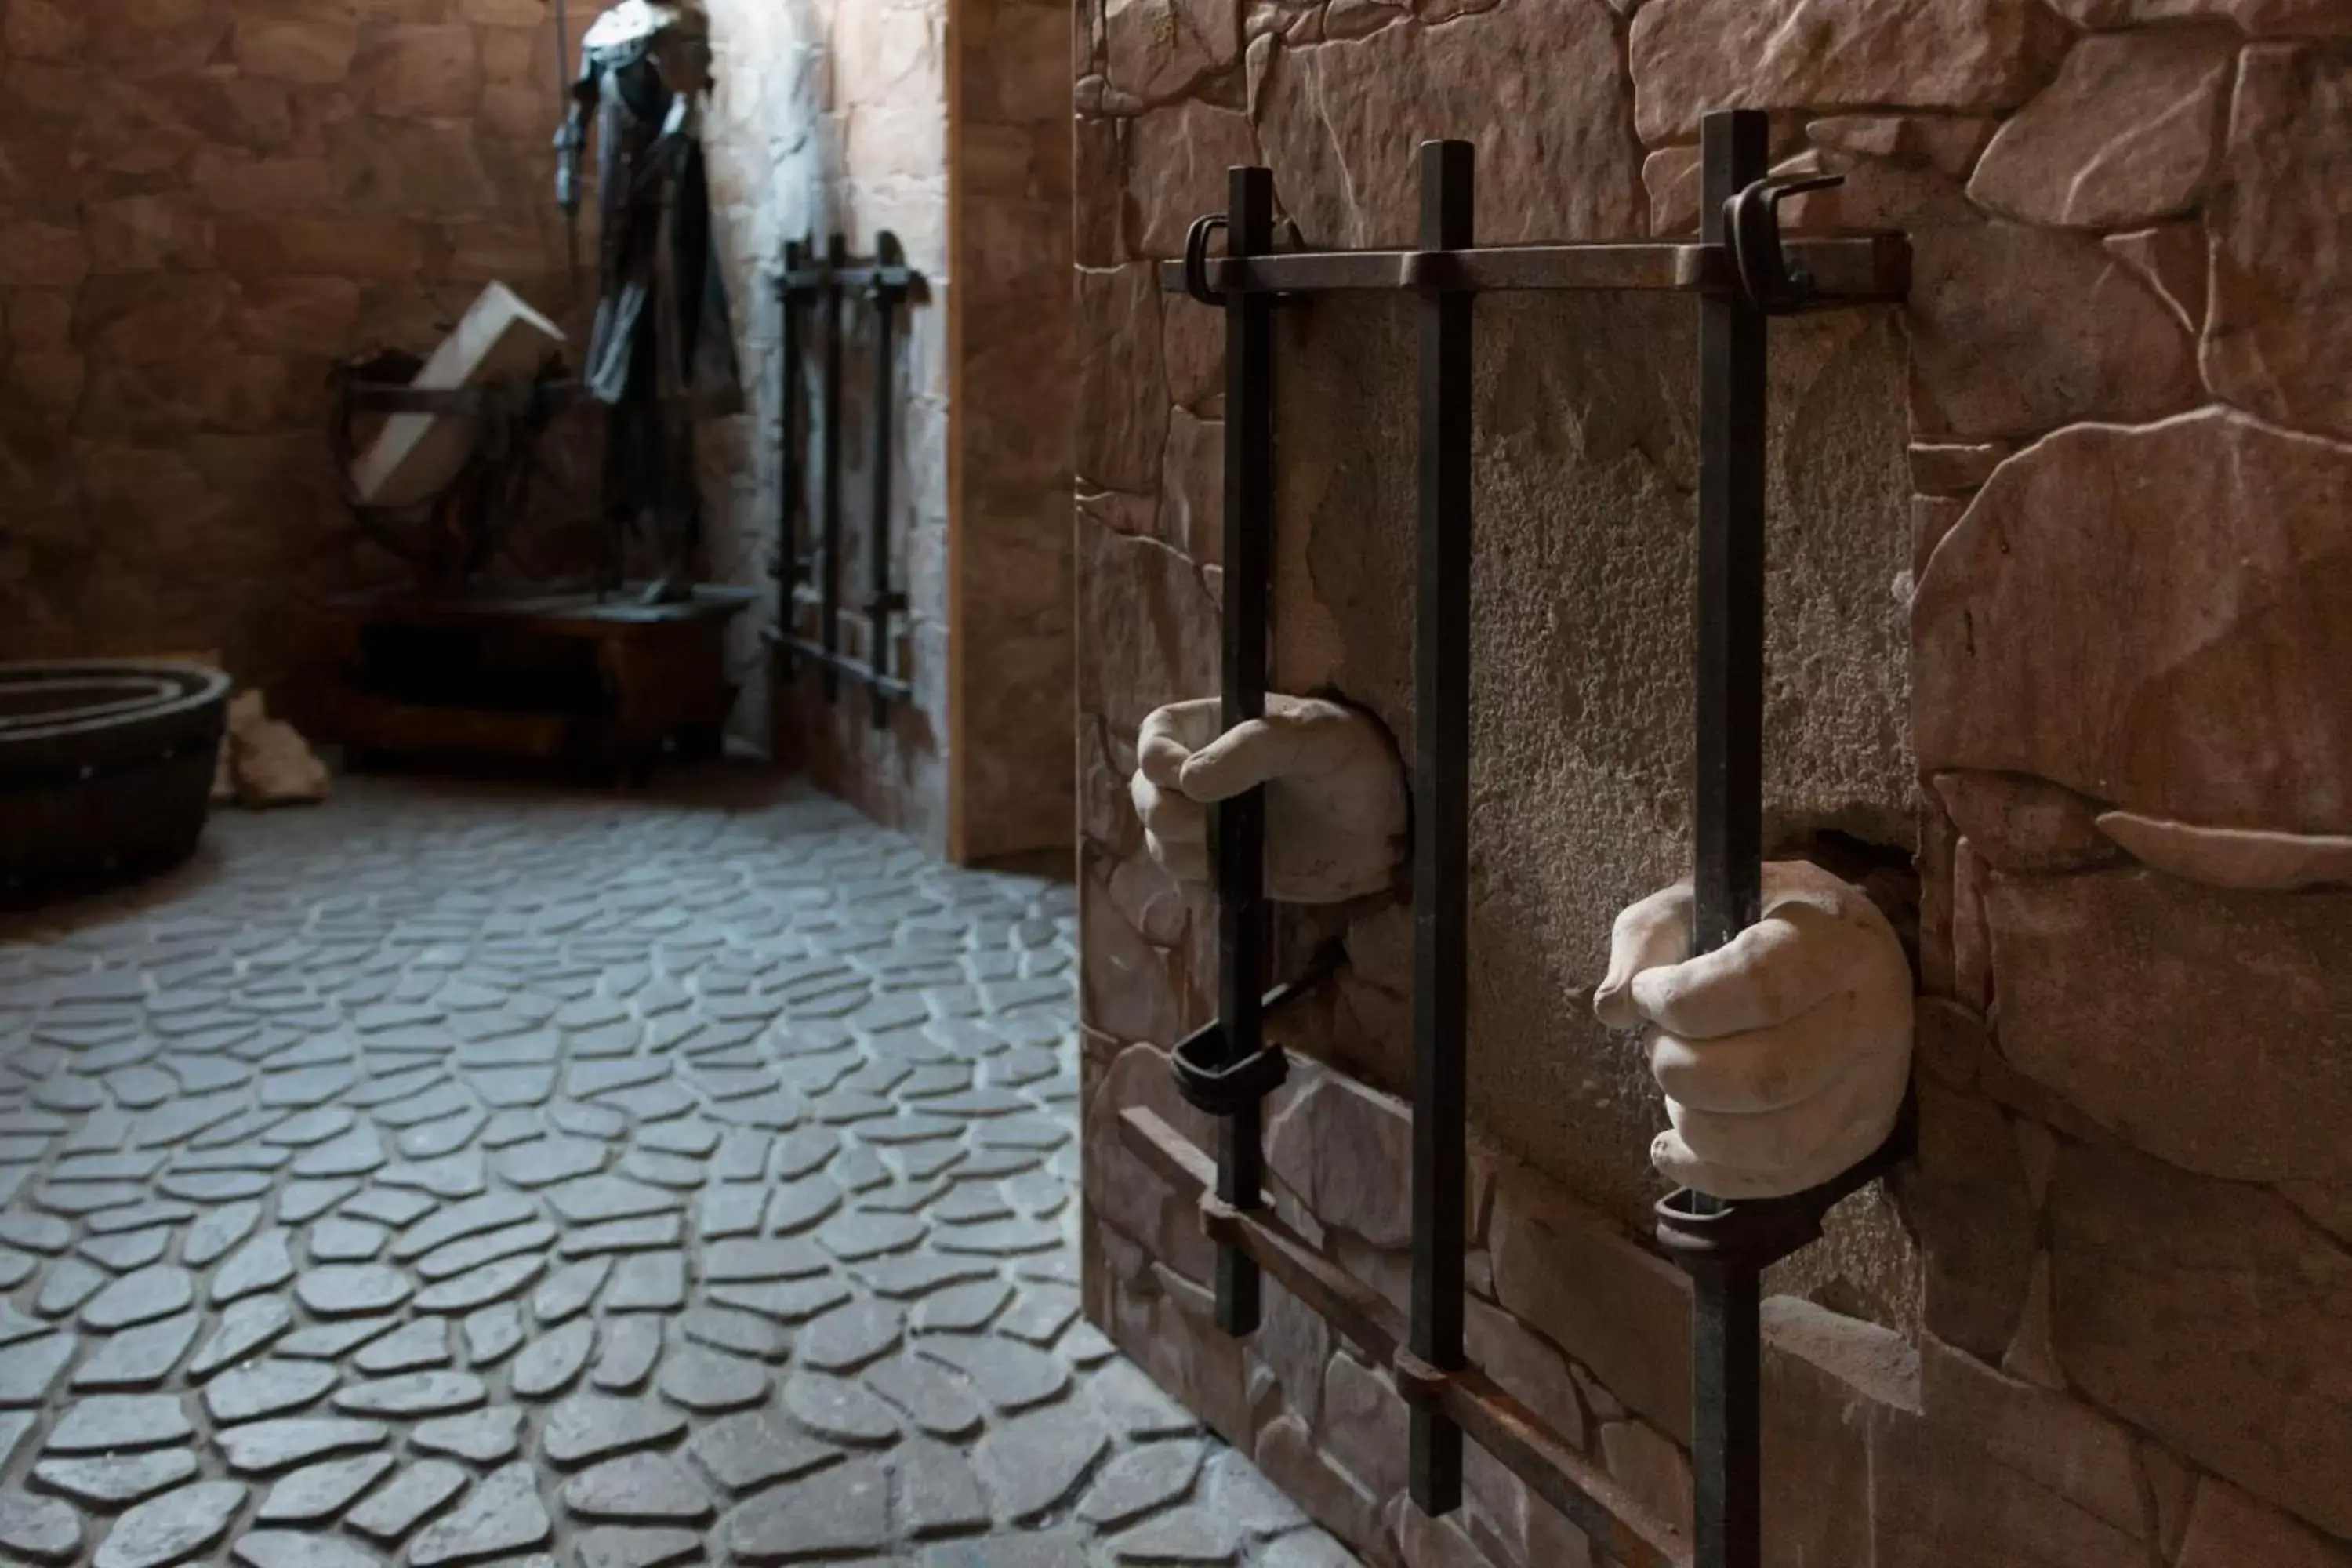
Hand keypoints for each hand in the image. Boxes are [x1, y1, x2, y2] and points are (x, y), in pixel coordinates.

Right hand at [1129, 695, 1406, 903]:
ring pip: (1158, 842)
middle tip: (1205, 824)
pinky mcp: (1224, 867)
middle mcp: (1202, 773)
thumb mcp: (1315, 737)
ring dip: (1180, 850)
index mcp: (1215, 726)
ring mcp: (1210, 823)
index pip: (1154, 736)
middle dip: (1164, 813)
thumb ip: (1253, 748)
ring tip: (1231, 847)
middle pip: (1144, 793)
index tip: (1185, 778)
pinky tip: (1237, 873)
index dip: (1156, 758)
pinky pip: (1185, 881)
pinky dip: (1199, 882)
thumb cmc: (1355, 761)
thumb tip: (1188, 780)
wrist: (1389, 827)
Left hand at [1593, 862, 1912, 1199]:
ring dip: (1695, 1123)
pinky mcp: (1859, 1137)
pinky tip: (1671, 1146)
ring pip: (1775, 1141)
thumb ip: (1648, 939)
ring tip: (1673, 1085)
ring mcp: (1872, 1087)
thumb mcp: (1698, 902)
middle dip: (1681, 1068)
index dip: (1683, 1002)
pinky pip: (1782, 1178)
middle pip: (1766, 1076)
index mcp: (1835, 943)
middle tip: (1658, 1042)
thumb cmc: (1758, 922)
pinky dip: (1711, 1172)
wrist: (1844, 951)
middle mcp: (1870, 1019)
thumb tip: (1613, 1009)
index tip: (1647, 994)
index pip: (1760, 988)